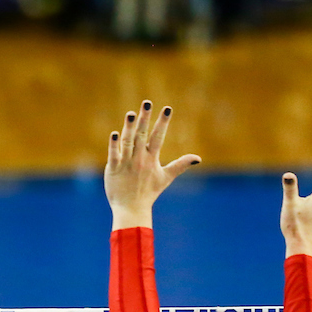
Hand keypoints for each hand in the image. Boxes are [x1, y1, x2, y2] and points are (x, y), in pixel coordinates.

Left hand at [104, 101, 200, 229]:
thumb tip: (198, 158)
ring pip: (128, 142)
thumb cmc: (148, 193)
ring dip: (129, 128)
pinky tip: (114, 133)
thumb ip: (180, 165)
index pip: (158, 137)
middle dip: (144, 118)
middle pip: (142, 135)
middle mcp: (139, 158)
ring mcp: (126, 163)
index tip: (167, 108)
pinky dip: (113, 145)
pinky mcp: (113, 168)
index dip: (163, 122)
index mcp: (151, 159)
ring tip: (131, 113)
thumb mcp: (166, 178)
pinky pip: (113, 155)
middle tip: (147, 102)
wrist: (131, 209)